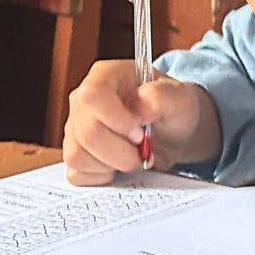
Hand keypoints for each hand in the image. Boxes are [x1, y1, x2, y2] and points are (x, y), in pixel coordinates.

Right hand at [62, 60, 220, 184]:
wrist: (173, 133)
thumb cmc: (172, 109)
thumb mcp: (179, 98)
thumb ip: (163, 96)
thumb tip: (142, 106)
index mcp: (104, 77)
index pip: (92, 96)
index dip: (115, 119)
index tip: (140, 133)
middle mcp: (83, 101)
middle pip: (86, 132)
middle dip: (121, 151)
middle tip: (143, 150)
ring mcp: (75, 129)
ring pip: (77, 156)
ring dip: (112, 165)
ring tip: (133, 156)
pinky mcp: (76, 154)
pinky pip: (77, 174)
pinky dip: (101, 177)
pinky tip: (119, 167)